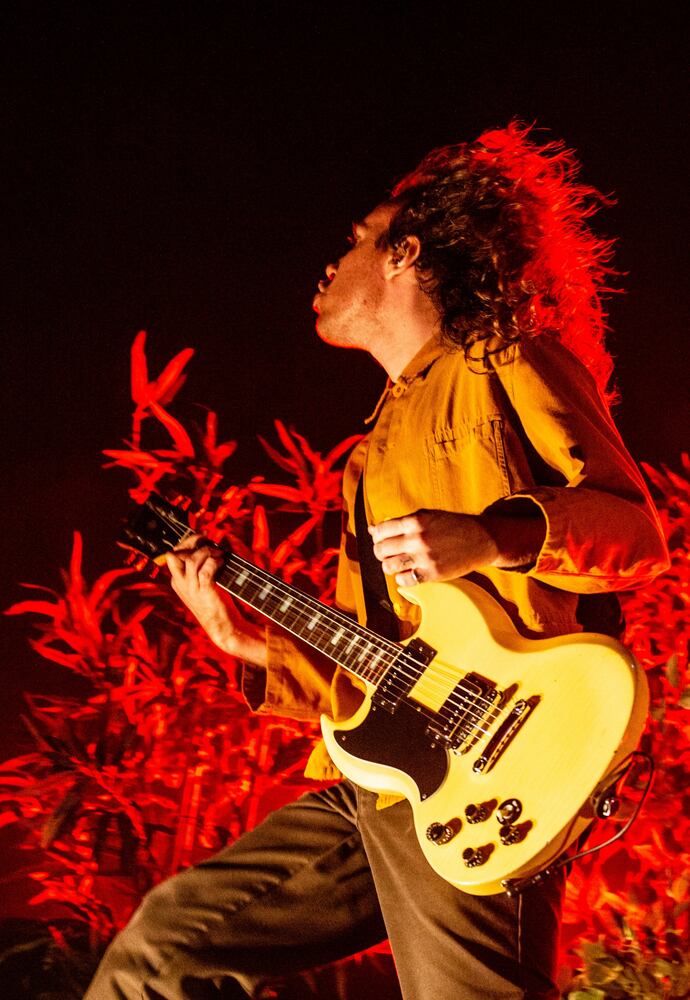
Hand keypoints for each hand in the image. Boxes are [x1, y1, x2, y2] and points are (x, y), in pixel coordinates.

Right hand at [166, 535, 266, 664]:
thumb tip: (208, 545)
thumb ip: (201, 567)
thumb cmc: (215, 603)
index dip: (187, 542)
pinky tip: (222, 563)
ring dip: (207, 552)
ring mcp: (191, 588)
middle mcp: (181, 583)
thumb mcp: (202, 584)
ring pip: (191, 559)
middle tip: (206, 538)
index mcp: (177, 581)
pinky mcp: (204, 591)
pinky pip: (206, 569)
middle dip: (191, 542)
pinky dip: (215, 561)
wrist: (223, 626)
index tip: (202, 535)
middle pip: (176, 554)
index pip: (173, 555)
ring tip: (219, 554)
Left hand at [369, 510, 499, 586]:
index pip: (381, 530)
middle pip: (380, 550)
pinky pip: (403, 581)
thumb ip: (400, 522)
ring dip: (389, 566)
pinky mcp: (431, 574)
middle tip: (388, 553)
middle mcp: (417, 539)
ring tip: (397, 563)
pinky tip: (408, 573)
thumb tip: (372, 530)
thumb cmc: (452, 526)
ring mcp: (424, 558)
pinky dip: (402, 578)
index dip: (377, 536)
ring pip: (388, 567)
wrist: (481, 540)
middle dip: (380, 552)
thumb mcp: (427, 516)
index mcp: (415, 521)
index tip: (381, 539)